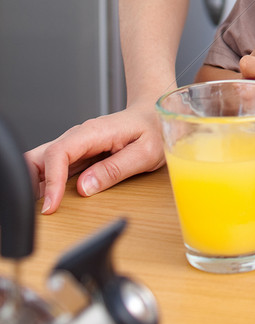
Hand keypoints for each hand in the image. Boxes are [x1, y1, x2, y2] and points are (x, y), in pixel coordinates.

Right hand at [25, 103, 166, 214]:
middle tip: (37, 208)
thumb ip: (115, 170)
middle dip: (31, 180)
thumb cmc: (153, 129)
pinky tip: (49, 199)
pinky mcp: (77, 153)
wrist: (154, 114)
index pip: (59, 153)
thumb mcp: (145, 152)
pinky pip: (54, 167)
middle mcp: (79, 136)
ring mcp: (76, 144)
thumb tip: (84, 188)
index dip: (51, 181)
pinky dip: (45, 183)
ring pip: (43, 161)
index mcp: (94, 132)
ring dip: (36, 183)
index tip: (51, 206)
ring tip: (40, 207)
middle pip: (41, 155)